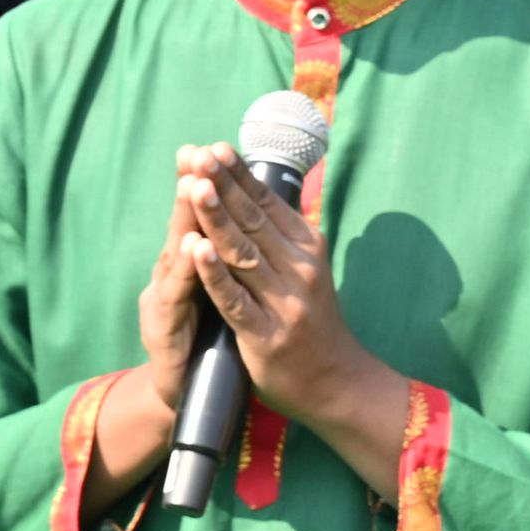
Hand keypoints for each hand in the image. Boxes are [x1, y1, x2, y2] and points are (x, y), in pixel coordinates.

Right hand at [131, 165, 217, 416]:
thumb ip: (220, 258)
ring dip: (186, 219)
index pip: (195, 216)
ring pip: (176, 254)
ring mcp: (162, 303)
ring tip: (194, 185)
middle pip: (182, 225)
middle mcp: (169, 277)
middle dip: (192, 187)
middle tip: (195, 152)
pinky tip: (191, 247)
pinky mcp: (164, 332)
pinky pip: (177, 297)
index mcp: (185, 265)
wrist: (183, 397)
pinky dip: (185, 271)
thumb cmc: (203, 343)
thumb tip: (242, 219)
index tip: (211, 145)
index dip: (203, 182)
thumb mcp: (215, 293)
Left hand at [178, 146, 398, 456]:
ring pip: (242, 253)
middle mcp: (299, 269)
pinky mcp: (266, 335)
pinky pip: (235, 299)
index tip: (214, 148)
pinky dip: (214, 272)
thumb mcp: (304, 270)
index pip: (267, 204)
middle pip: (253, 221)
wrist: (336, 382)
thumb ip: (281, 235)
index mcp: (306, 248)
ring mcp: (284, 302)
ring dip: (216, 218)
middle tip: (198, 155)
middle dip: (223, 186)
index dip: (239, 175)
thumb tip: (256, 188)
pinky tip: (195, 249)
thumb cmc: (311, 322)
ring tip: (193, 187)